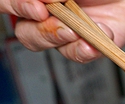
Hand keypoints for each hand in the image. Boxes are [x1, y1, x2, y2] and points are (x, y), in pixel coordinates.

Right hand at [0, 0, 124, 62]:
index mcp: (37, 0)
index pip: (9, 3)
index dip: (16, 6)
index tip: (38, 7)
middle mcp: (44, 15)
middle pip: (24, 31)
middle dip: (39, 28)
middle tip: (50, 18)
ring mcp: (63, 32)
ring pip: (45, 45)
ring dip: (58, 38)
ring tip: (75, 31)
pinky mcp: (83, 46)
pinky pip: (75, 54)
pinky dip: (83, 50)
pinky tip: (92, 42)